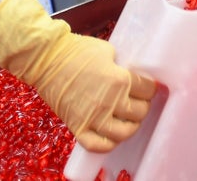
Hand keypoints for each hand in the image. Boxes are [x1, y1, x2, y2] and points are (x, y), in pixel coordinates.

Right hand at [0, 0, 157, 150]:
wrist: (46, 60)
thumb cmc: (76, 51)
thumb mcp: (108, 51)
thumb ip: (121, 66)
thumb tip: (132, 74)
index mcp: (119, 80)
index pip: (147, 90)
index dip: (149, 88)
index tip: (146, 87)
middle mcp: (109, 101)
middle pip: (139, 112)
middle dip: (142, 106)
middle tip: (137, 101)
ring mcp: (93, 117)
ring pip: (123, 133)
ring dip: (130, 127)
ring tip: (127, 119)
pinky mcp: (78, 126)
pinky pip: (98, 145)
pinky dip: (108, 144)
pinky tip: (111, 135)